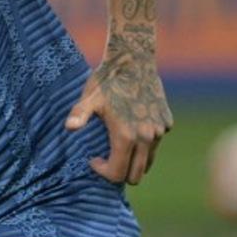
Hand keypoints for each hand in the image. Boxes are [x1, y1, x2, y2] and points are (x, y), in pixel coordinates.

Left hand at [65, 28, 172, 184]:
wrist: (133, 60)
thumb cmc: (107, 80)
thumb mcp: (89, 99)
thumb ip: (79, 115)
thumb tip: (70, 128)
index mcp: (126, 137)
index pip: (118, 174)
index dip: (103, 172)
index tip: (92, 159)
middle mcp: (147, 138)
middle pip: (136, 175)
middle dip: (120, 172)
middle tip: (106, 158)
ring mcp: (160, 131)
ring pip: (149, 161)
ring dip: (133, 160)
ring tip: (117, 146)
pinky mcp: (167, 122)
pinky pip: (156, 143)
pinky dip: (145, 144)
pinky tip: (132, 128)